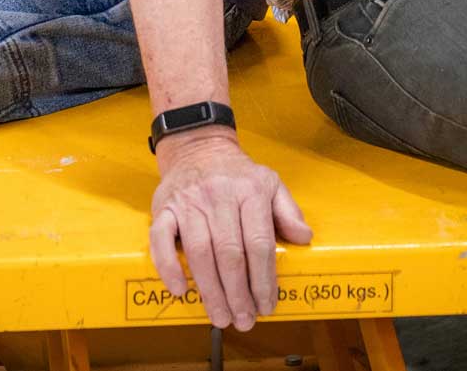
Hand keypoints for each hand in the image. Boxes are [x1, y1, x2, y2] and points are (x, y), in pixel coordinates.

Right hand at [147, 131, 312, 330]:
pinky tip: (180, 290)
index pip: (259, 244)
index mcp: (250, 191)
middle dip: (238, 293)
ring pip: (200, 253)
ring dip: (211, 291)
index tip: (267, 304)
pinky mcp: (165, 208)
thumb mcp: (271, 183)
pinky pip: (162, 241)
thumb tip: (304, 238)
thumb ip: (288, 211)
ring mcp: (190, 202)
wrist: (198, 146)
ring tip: (221, 315)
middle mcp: (220, 196)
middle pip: (230, 254)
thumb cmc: (237, 173)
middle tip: (244, 320)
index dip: (264, 280)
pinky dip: (169, 267)